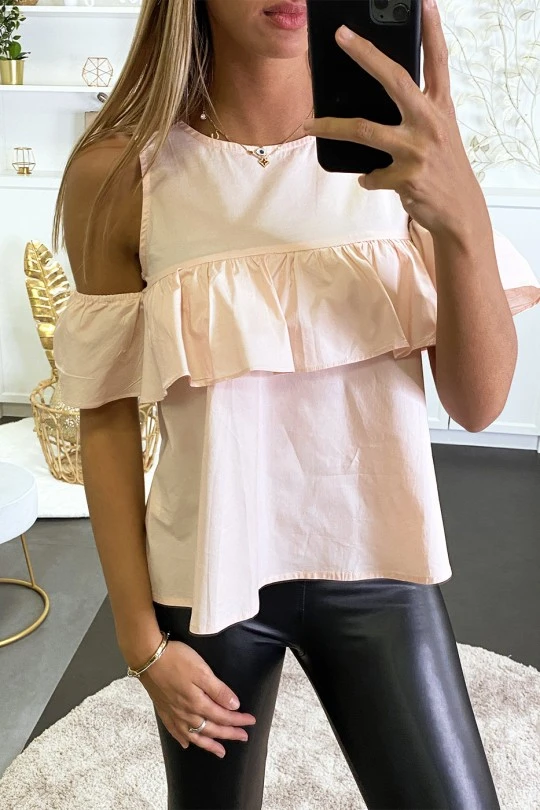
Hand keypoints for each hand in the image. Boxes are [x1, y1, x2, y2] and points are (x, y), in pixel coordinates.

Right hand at [138, 639, 256, 757]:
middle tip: (243, 737)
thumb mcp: (202, 670)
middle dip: (229, 733)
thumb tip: (234, 706)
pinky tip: (186, 744)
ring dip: (209, 744)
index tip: (251, 721)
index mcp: (198, 703)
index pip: (223, 716)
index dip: (238, 720)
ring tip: (220, 752)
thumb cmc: (176, 659)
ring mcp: (173, 713)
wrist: (147, 657)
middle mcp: (186, 713)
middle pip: (212, 728)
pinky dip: (183, 739)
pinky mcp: (163, 710)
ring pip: (194, 735)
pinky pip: (175, 731)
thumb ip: (218, 690)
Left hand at [303, 0, 487, 238]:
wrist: (459, 211)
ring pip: (364, 130)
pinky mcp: (406, 177)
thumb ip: (417, 114)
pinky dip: (367, 178)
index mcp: (440, 107)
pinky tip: (370, 179)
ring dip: (331, 127)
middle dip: (366, 54)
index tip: (424, 3)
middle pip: (394, 79)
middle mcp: (430, 122)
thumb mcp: (440, 133)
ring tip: (309, 124)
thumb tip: (375, 105)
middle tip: (342, 37)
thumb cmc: (444, 168)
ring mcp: (418, 150)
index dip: (432, 31)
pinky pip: (371, 175)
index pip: (438, 61)